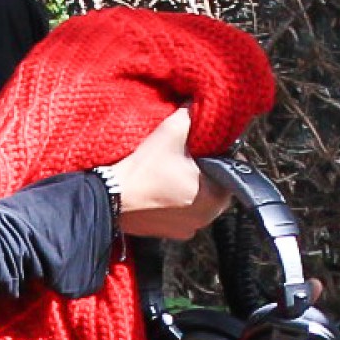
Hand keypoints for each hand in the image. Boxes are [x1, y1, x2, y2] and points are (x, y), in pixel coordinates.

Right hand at [100, 106, 230, 240]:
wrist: (111, 197)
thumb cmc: (144, 168)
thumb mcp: (170, 132)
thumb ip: (190, 115)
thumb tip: (196, 103)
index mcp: (214, 197)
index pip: (229, 174)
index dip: (219, 158)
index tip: (208, 149)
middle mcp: (205, 218)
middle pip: (215, 191)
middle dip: (206, 176)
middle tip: (190, 160)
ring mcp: (188, 229)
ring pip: (198, 205)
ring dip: (192, 192)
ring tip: (175, 175)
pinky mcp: (170, 235)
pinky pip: (182, 217)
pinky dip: (177, 206)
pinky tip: (163, 191)